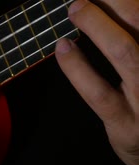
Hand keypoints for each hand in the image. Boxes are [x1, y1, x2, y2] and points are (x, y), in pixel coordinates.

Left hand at [55, 0, 138, 164]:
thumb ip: (134, 39)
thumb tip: (114, 8)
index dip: (126, 0)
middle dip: (114, 2)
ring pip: (124, 52)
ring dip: (97, 25)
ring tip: (76, 9)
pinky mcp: (125, 122)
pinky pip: (97, 91)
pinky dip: (76, 66)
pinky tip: (62, 47)